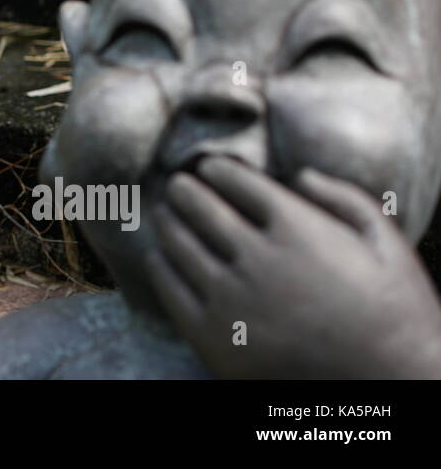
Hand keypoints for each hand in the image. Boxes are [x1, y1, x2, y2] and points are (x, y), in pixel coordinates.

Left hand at [146, 156, 440, 378]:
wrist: (390, 388)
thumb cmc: (395, 314)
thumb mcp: (388, 245)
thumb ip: (345, 199)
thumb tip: (298, 174)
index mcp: (298, 230)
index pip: (239, 183)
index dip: (218, 170)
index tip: (209, 166)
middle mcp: (258, 260)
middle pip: (201, 209)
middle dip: (184, 190)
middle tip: (176, 183)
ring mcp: (232, 301)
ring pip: (180, 245)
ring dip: (167, 223)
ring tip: (162, 214)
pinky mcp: (214, 338)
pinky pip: (172, 291)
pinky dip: (160, 267)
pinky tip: (159, 257)